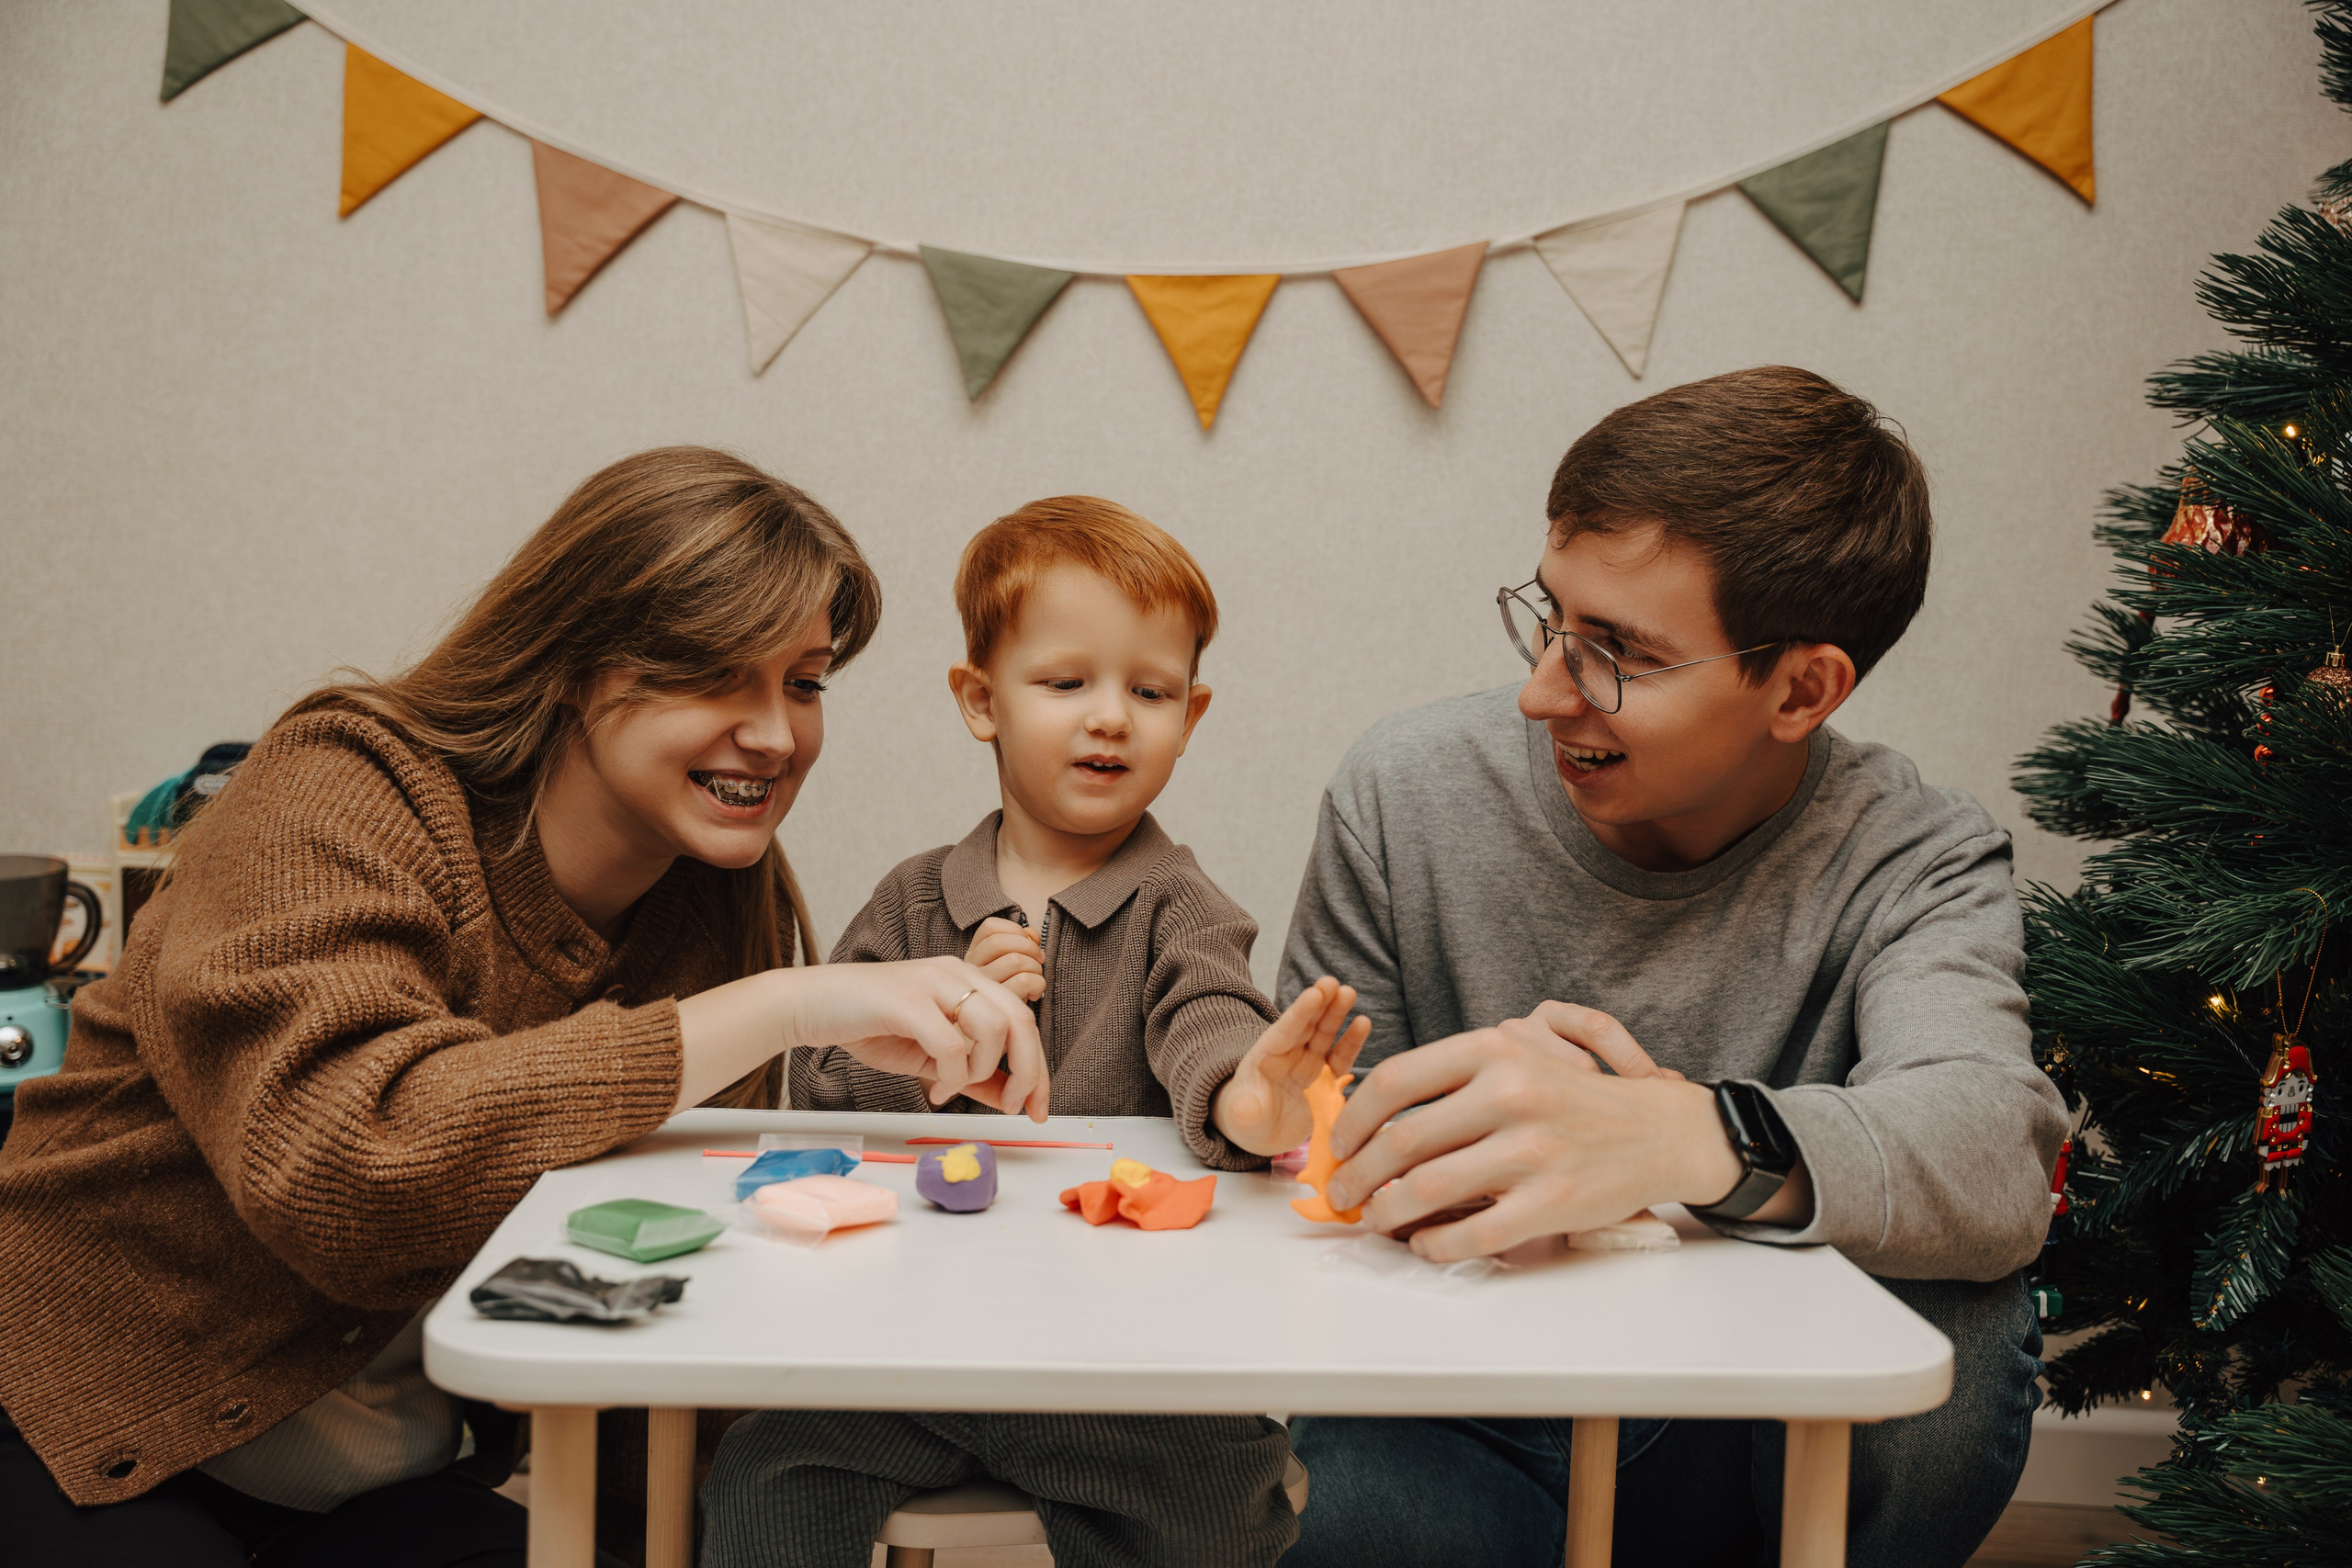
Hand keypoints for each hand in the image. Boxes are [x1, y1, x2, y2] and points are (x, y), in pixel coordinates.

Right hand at [782, 957, 1050, 1120]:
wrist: (812, 1005)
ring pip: (992, 1029)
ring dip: (981, 1072)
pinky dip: (951, 1077)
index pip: (1023, 1019)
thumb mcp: (931, 1056)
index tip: (1039, 1107)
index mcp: (967, 980)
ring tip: (953, 1088)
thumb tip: (1010, 1098)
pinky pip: (951, 1044)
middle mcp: (956, 973)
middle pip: (1020, 1020)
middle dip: (1029, 1072)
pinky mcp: (907, 999)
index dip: (1039, 1067)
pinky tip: (934, 1089)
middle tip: (1017, 1108)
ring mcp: (932, 981)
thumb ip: (971, 1072)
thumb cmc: (870, 1026)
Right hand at [964, 916, 1043, 1003]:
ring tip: (1034, 982)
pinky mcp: (994, 1006)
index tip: (1030, 943)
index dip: (1016, 930)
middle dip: (1030, 948)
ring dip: (1035, 969)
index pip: (990, 928)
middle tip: (1038, 963)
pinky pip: (1024, 981)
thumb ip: (1019, 945)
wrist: (993, 1040)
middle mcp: (970, 970)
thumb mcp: (1010, 970)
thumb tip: (1032, 935)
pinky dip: (1038, 984)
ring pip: (1015, 960)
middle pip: (1001, 942)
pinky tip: (1034, 995)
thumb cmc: (1006, 1001)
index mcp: (972, 957)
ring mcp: (980, 988)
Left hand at [1210, 977, 1372, 1155]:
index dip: (1300, 1012)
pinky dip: (1352, 1041)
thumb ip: (1245, 1110)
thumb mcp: (1242, 1116)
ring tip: (1349, 992)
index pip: (1285, 1030)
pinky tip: (1363, 1022)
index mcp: (1266, 1055)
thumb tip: (1246, 1109)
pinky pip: (1341, 1057)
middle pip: (1307, 1024)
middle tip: (1333, 982)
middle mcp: (1290, 1054)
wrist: (1264, 1133)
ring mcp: (1310, 1064)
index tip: (1314, 992)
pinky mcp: (1327, 1079)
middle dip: (1320, 1003)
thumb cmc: (1247, 1119)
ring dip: (1337, 1013)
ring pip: (1326, 1034)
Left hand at [1321, 1005, 1729, 1261]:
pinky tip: (1424, 1244)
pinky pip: (1473, 1235)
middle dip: (1357, 1174)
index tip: (1339, 1143)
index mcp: (1495, 1051)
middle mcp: (1511, 1095)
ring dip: (1386, 1213)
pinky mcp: (1553, 1202)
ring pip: (1427, 1190)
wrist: (1661, 1130)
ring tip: (1376, 1219)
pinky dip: (1435, 1246)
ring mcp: (1533, 1151)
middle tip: (1342, 1193)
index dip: (1351, 1120)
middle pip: (1401, 1141)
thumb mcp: (1519, 1058)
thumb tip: (1375, 1117)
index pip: (1394, 1082)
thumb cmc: (1576, 1097)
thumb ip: (1454, 1079)